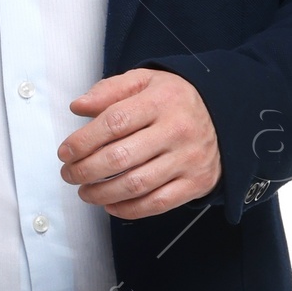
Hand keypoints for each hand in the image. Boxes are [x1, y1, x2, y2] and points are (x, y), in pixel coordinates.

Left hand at [58, 67, 220, 219]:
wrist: (227, 115)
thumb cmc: (176, 100)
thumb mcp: (146, 81)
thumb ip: (110, 90)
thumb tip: (78, 107)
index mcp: (161, 101)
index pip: (113, 122)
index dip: (83, 141)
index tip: (65, 152)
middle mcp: (177, 130)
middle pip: (120, 157)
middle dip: (85, 170)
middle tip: (69, 174)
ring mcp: (188, 159)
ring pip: (136, 184)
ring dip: (102, 193)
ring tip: (85, 191)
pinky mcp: (196, 182)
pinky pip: (157, 203)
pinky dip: (128, 209)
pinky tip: (110, 205)